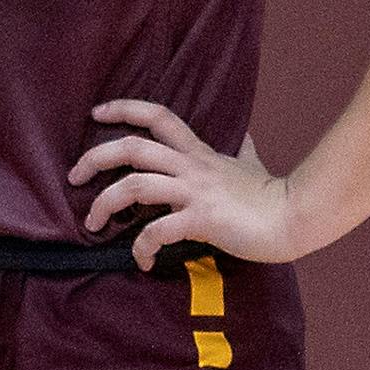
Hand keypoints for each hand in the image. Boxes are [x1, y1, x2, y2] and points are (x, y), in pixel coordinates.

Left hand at [67, 100, 300, 271]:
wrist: (296, 217)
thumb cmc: (273, 195)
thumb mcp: (252, 164)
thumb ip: (242, 150)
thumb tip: (245, 136)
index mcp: (197, 152)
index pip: (156, 116)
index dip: (124, 108)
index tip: (97, 113)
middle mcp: (190, 167)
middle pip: (131, 148)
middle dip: (94, 158)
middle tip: (73, 176)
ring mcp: (194, 192)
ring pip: (134, 186)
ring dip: (104, 204)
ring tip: (93, 221)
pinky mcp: (202, 220)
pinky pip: (158, 231)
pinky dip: (142, 246)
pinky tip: (141, 260)